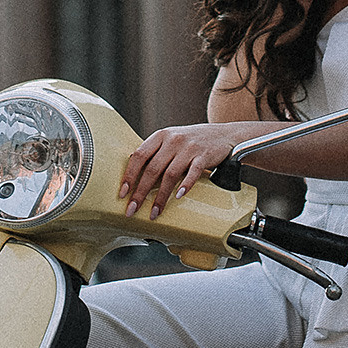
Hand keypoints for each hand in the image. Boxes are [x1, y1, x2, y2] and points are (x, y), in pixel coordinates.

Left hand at [119, 118, 244, 215]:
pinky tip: (178, 197)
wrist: (224, 134)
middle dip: (140, 192)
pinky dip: (185, 185)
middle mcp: (173, 140)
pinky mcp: (204, 156)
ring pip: (170, 174)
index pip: (139, 155)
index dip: (129, 175)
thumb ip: (155, 153)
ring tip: (154, 212)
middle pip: (152, 169)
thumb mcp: (171, 140)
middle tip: (132, 209)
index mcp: (160, 136)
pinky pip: (193, 172)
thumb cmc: (193, 141)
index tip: (123, 193)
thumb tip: (133, 175)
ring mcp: (189, 148)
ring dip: (160, 197)